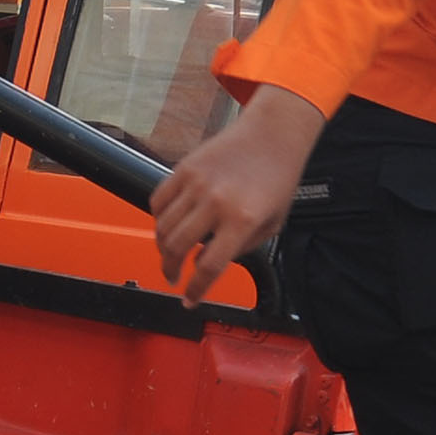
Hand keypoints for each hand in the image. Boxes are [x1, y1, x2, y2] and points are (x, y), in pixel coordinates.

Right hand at [150, 88, 327, 301]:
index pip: (208, 267)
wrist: (273, 134)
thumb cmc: (277, 178)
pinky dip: (157, 218)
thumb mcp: (273, 224)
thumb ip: (241, 248)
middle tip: (173, 277)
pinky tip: (167, 225)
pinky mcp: (184, 168)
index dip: (195, 290)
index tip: (189, 300)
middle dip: (171, 270)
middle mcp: (216, 202)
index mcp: (242, 219)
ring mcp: (197, 184)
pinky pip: (158, 200)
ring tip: (170, 253)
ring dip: (162, 247)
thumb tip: (204, 263)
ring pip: (163, 227)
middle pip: (177, 248)